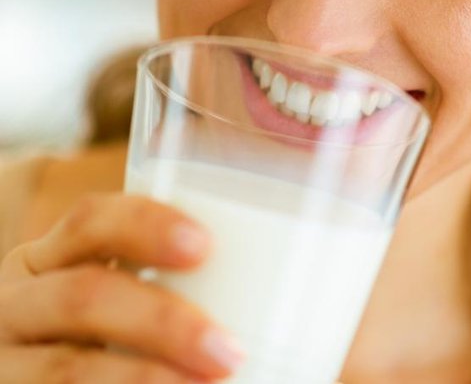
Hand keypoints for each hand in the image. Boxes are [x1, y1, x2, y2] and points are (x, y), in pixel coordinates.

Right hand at [0, 193, 242, 382]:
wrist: (62, 382)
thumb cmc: (114, 344)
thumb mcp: (124, 308)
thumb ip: (197, 292)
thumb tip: (320, 288)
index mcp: (54, 260)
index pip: (91, 221)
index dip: (145, 226)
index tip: (205, 246)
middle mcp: (19, 304)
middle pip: (83, 296)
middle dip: (163, 323)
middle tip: (231, 352)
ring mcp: (6, 365)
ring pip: (68, 371)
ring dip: (143, 381)